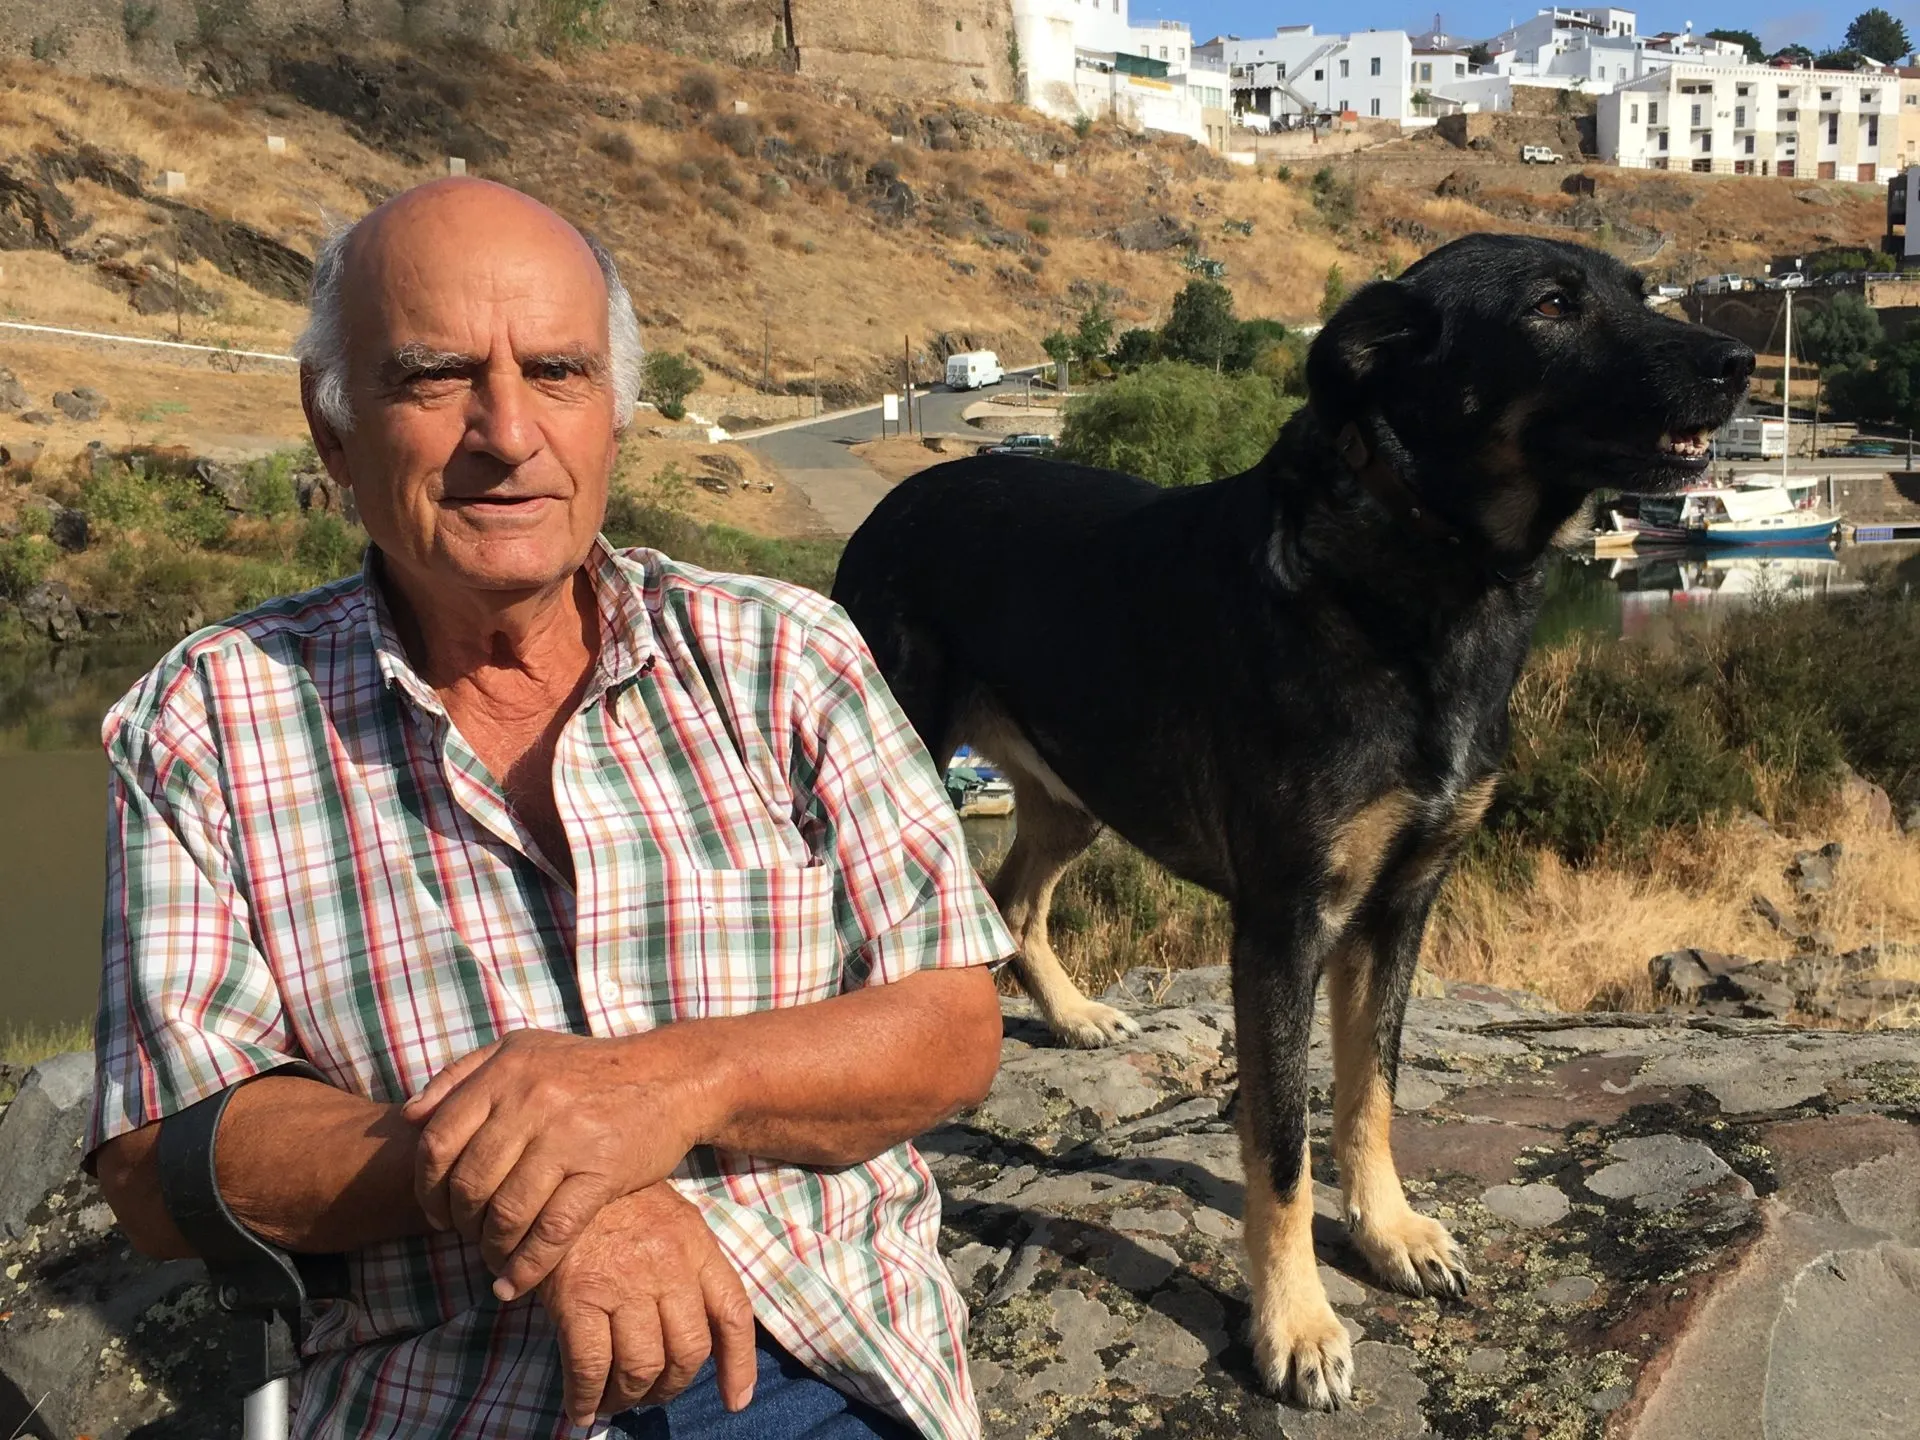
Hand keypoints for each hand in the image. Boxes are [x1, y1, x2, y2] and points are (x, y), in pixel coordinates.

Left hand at [404, 1028, 717, 1299]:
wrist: (670, 1076)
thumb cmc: (590, 1069)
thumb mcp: (524, 1049)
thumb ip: (462, 1074)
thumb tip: (410, 1117)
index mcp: (506, 1071)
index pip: (438, 1141)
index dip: (426, 1187)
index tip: (436, 1211)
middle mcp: (533, 1101)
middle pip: (468, 1184)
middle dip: (458, 1222)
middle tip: (467, 1235)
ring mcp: (569, 1138)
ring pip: (506, 1213)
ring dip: (491, 1248)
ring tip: (493, 1256)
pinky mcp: (602, 1173)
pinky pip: (552, 1232)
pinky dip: (526, 1267)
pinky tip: (513, 1285)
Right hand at [537, 1183, 756, 1427]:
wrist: (557, 1177)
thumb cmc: (616, 1202)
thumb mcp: (668, 1220)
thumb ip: (688, 1267)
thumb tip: (696, 1330)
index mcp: (696, 1244)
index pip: (733, 1313)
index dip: (738, 1365)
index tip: (735, 1400)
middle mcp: (668, 1264)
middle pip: (688, 1351)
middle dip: (670, 1386)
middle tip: (649, 1393)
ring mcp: (624, 1281)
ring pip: (642, 1366)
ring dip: (629, 1397)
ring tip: (614, 1401)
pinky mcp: (578, 1295)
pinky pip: (591, 1365)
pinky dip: (586, 1397)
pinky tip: (581, 1407)